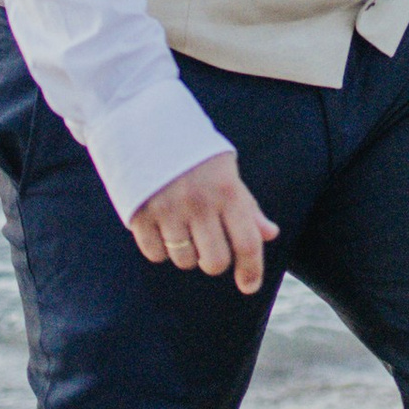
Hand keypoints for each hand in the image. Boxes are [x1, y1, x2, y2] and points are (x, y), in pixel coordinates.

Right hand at [130, 154, 278, 289]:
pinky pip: (155, 254)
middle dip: (214, 262)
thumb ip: (247, 206)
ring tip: (182, 229)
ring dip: (186, 254)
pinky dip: (160, 249)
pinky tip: (161, 228)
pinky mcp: (139, 214)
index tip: (249, 287)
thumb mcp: (226, 170)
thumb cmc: (192, 150)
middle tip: (209, 247)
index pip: (247, 243)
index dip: (252, 270)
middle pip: (214, 262)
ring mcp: (167, 210)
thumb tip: (270, 234)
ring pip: (184, 261)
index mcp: (227, 191)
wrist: (142, 121)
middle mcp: (199, 203)